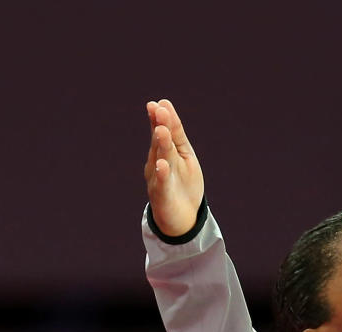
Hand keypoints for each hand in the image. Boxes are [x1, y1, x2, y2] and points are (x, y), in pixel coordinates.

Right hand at [144, 98, 204, 236]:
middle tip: (160, 111)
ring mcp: (158, 180)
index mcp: (164, 152)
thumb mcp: (183, 156)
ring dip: (161, 145)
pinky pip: (162, 184)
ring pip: (161, 159)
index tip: (160, 104)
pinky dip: (162, 174)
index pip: (163, 132)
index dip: (161, 118)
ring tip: (161, 130)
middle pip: (160, 143)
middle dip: (160, 126)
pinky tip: (162, 164)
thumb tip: (165, 105)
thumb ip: (176, 134)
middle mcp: (158, 163)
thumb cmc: (182, 184)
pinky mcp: (162, 196)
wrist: (181, 218)